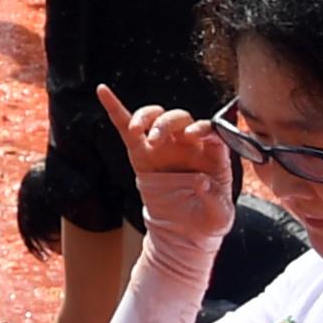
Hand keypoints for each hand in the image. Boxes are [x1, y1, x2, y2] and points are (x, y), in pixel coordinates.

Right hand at [97, 83, 237, 249]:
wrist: (184, 231)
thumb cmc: (207, 220)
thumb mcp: (218, 216)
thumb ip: (214, 199)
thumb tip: (201, 180)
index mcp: (211, 153)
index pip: (209, 129)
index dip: (202, 127)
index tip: (194, 135)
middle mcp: (188, 143)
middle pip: (178, 118)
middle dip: (166, 123)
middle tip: (156, 140)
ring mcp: (164, 146)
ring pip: (155, 117)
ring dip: (146, 117)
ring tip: (138, 131)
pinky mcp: (141, 153)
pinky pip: (126, 126)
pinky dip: (115, 108)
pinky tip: (103, 91)